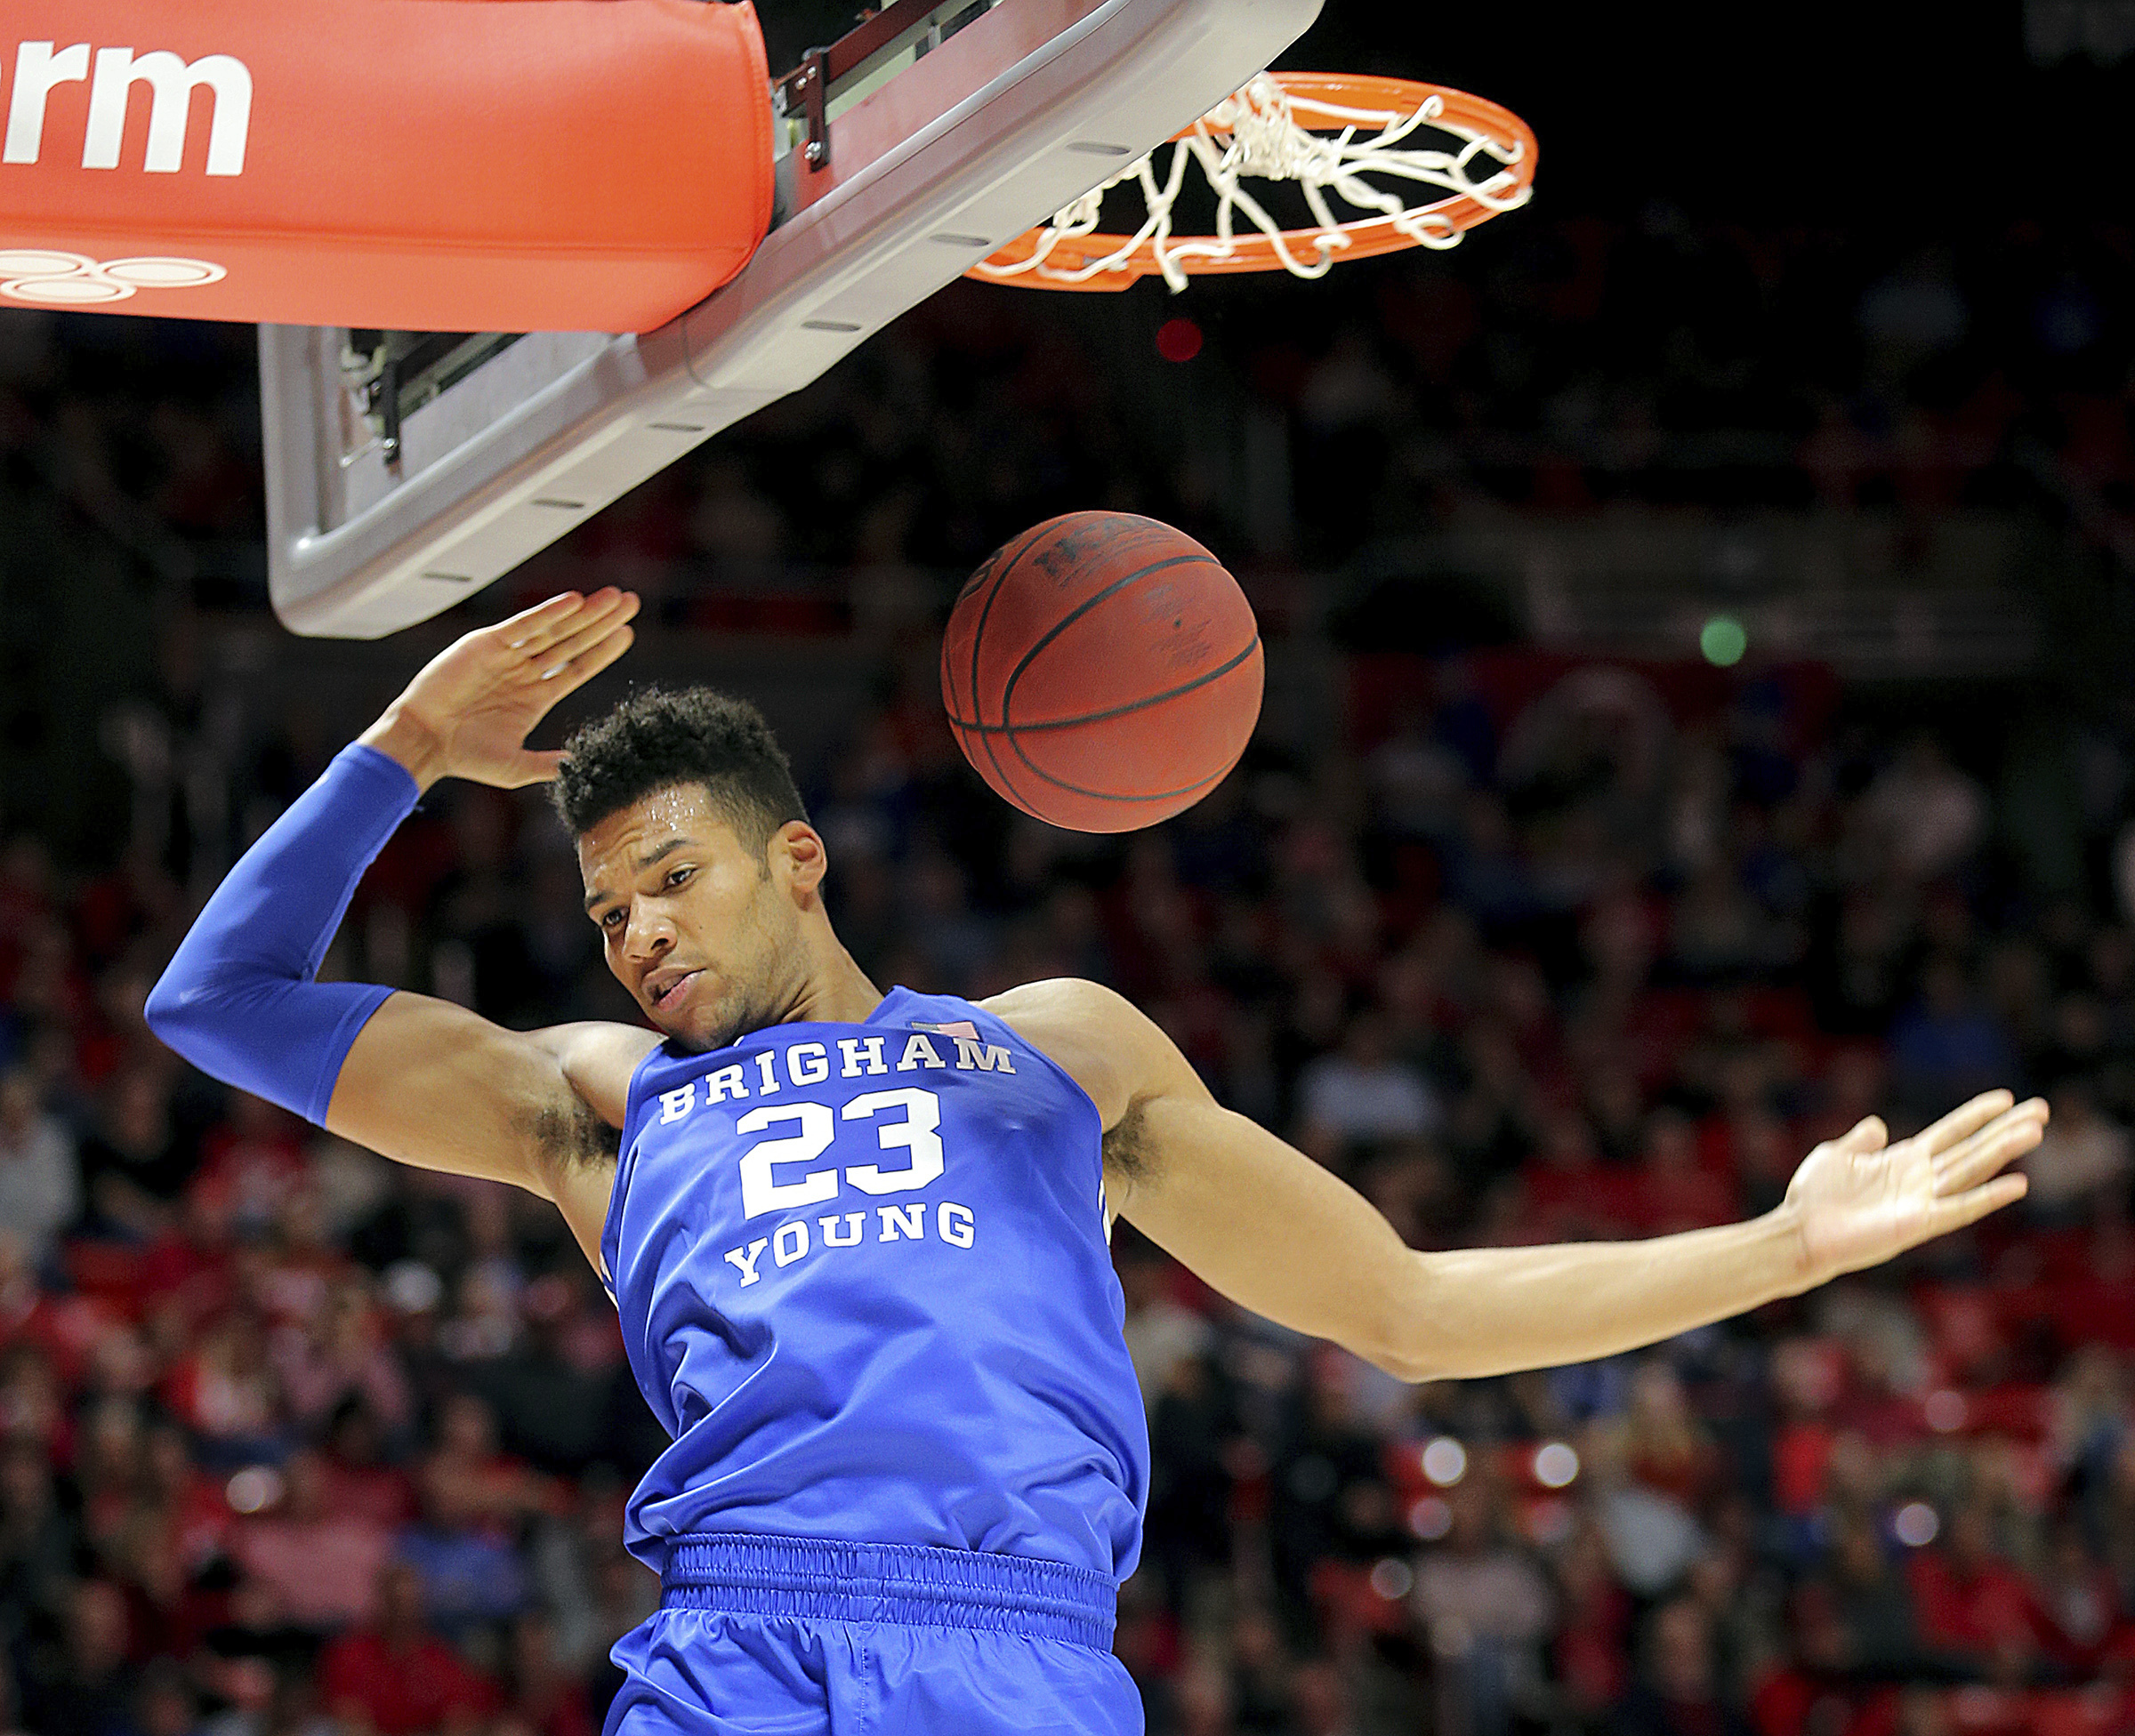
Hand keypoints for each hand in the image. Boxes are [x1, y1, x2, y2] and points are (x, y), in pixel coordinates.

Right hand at [358, 589, 638, 789]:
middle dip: (602, 623)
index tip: (627, 635)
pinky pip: (524, 625)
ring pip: (554, 629)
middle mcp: (525, 671)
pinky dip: (549, 612)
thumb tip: (583, 767)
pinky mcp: (486, 644)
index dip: (603, 651)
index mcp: (536, 696)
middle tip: (631, 602)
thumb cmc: (464, 756)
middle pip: (573, 641)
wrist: (424, 742)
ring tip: (615, 597)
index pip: (578, 668)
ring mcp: (507, 656)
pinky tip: (575, 601)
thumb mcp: (516, 766)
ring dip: (585, 613)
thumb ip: (549, 764)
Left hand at [1782, 1090, 2046, 1284]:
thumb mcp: (1836, 1155)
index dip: (1977, 1115)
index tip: (2006, 1098)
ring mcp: (1923, 1201)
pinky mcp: (1919, 1223)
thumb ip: (1861, 1141)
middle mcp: (1920, 1179)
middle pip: (1972, 1149)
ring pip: (1972, 1171)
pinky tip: (2017, 1184)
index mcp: (1903, 1160)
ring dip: (2003, 1151)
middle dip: (2006, 1130)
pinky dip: (1988, 1197)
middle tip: (2042, 1110)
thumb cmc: (1814, 1197)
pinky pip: (1960, 1208)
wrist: (1800, 1231)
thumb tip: (1878, 1125)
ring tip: (2034, 1131)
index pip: (1950, 1132)